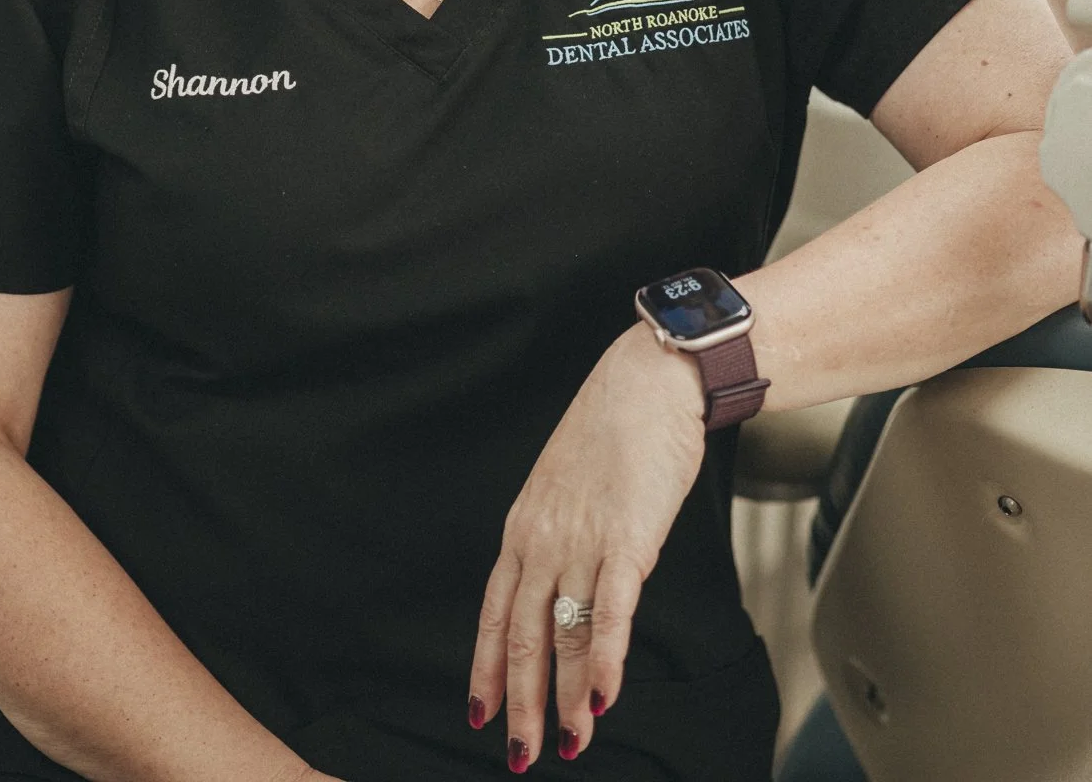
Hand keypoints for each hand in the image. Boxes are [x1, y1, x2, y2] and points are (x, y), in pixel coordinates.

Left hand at [467, 328, 704, 769]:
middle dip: (520, 702)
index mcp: (524, 526)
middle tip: (521, 752)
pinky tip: (605, 698)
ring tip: (571, 743)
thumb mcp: (567, 485)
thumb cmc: (613, 429)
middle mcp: (542, 538)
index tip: (480, 712)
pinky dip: (607, 660)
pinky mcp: (626, 539)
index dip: (485, 667)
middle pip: (521, 635)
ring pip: (565, 634)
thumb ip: (560, 535)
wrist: (646, 382)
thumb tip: (566, 583)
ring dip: (568, 697)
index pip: (494, 611)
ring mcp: (582, 540)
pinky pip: (611, 612)